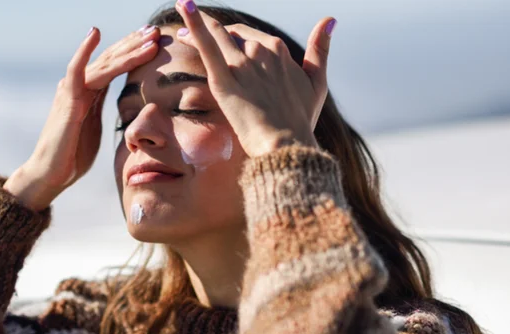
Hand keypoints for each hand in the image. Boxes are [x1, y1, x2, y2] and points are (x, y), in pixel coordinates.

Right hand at [4, 25, 159, 210]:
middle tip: (156, 30)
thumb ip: (103, 111)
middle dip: (134, 43)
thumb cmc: (72, 155)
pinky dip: (84, 51)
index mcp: (89, 92)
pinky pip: (76, 71)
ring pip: (104, 63)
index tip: (155, 40)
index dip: (134, 51)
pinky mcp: (67, 100)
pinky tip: (95, 33)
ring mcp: (72, 90)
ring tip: (148, 36)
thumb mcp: (95, 128)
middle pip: (111, 58)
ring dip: (127, 49)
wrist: (51, 173)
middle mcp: (80, 85)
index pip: (115, 65)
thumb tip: (123, 110)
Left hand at [174, 0, 334, 156]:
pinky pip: (207, 46)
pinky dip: (194, 24)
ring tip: (180, 20)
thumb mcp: (316, 82)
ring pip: (216, 36)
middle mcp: (260, 51)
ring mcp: (241, 64)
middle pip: (231, 35)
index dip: (234, 35)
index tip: (222, 37)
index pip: (251, 36)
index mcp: (279, 51)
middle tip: (188, 31)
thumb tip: (329, 20)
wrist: (286, 144)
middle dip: (212, 31)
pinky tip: (184, 6)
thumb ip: (320, 50)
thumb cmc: (301, 120)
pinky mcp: (224, 79)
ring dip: (196, 25)